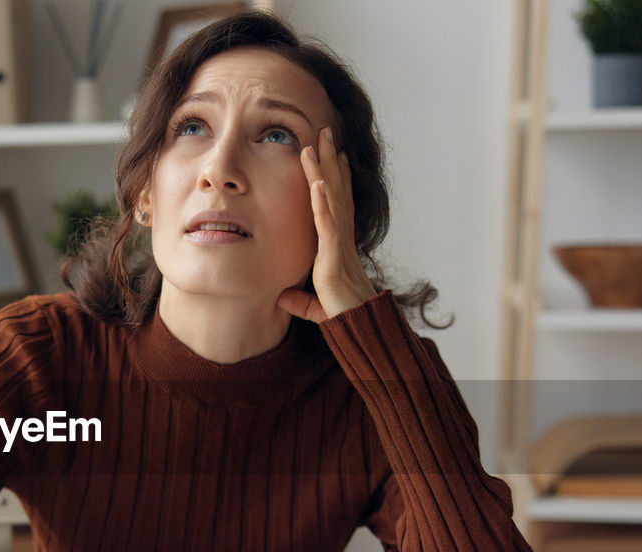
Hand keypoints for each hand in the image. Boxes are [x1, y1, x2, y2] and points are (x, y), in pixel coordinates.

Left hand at [276, 126, 377, 322]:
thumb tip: (283, 298)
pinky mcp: (333, 258)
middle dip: (331, 160)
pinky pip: (327, 224)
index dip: (335, 177)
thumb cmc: (343, 317)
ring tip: (319, 142)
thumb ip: (301, 300)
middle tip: (326, 131)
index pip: (337, 203)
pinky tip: (316, 181)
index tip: (332, 154)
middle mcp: (342, 238)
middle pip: (337, 190)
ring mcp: (339, 245)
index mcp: (338, 244)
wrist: (358, 330)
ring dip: (325, 169)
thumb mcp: (315, 306)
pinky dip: (322, 202)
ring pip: (332, 199)